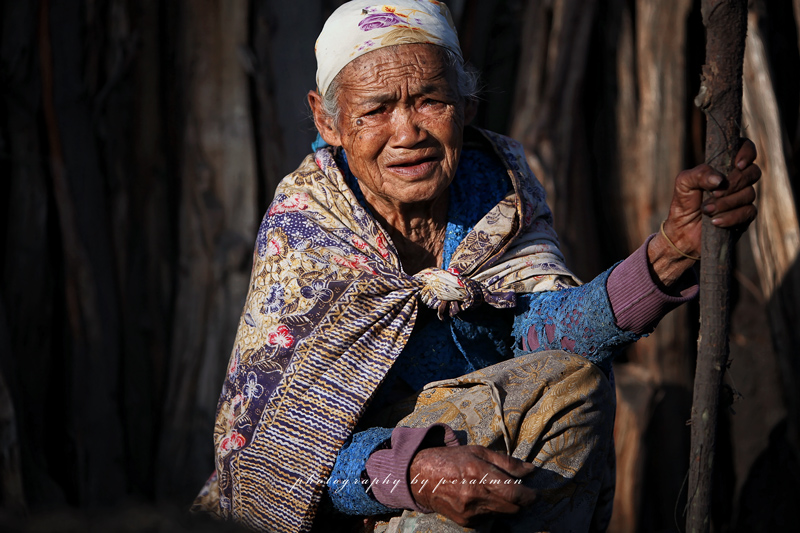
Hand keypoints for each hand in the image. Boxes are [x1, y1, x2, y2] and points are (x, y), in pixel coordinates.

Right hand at [409, 445, 536, 526]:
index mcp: (479, 473)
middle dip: (522, 502)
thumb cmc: (451, 460)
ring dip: (508, 506)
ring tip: (500, 493)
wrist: (421, 477)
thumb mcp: (478, 451)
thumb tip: (530, 470)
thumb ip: (506, 462)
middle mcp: (475, 495)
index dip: (530, 496)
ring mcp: (469, 511)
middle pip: (512, 507)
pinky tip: (484, 499)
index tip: (536, 493)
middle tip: (522, 492)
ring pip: (503, 514)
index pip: (514, 493)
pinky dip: (493, 511)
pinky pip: (489, 519)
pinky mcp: (465, 522)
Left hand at [650, 139, 760, 285]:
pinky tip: (715, 222)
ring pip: (749, 194)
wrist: (682, 232)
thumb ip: (699, 174)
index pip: (746, 149)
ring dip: (726, 203)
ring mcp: (743, 198)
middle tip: (712, 194)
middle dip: (733, 183)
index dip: (747, 152)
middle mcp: (738, 181)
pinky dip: (730, 217)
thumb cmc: (684, 203)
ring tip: (706, 210)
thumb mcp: (684, 184)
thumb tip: (719, 179)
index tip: (737, 164)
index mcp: (725, 167)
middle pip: (752, 172)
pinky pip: (748, 212)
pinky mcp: (745, 216)